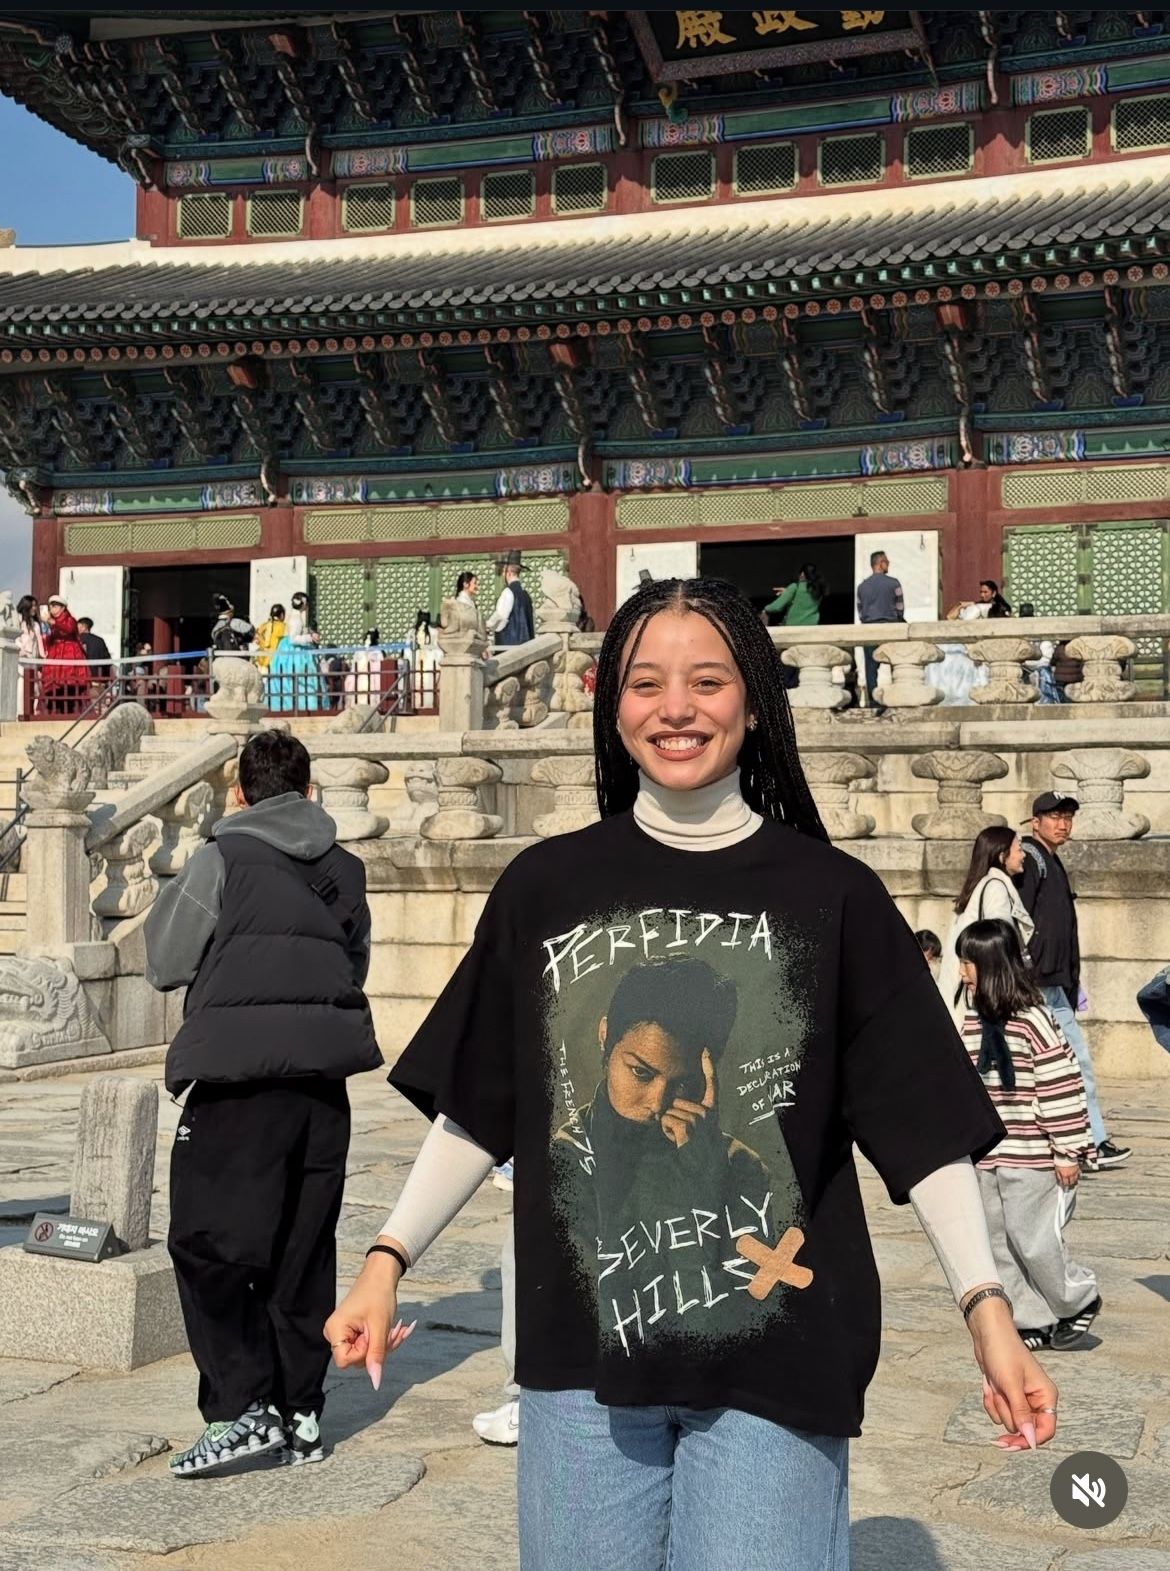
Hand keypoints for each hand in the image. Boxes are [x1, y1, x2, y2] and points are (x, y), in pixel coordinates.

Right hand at [323, 1241, 415, 1390]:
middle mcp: (335, 1333)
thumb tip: (375, 1382)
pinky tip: (397, 1328)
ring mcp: (344, 1333)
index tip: (374, 1336)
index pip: (345, 1361)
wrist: (381, 1275)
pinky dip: (384, 1339)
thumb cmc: (378, 1294)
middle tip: (395, 1331)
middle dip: (380, 1348)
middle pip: (357, 1359)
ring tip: (399, 1327)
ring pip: (367, 1353)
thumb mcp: (380, 1327)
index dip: (363, 1354)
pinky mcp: (354, 1332)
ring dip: (386, 1344)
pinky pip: (369, 1345)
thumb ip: (376, 1355)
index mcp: (335, 1330)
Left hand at [661, 1048, 715, 1148]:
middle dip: (671, 1115)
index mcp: (711, 1110)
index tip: (705, 1049)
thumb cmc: (697, 1150)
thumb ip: (689, 1113)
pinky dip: (667, 1131)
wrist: (702, 1173)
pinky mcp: (688, 1129)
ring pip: (669, 1111)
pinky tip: (678, 1141)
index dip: (708, 1065)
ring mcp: (699, 1121)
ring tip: (681, 1138)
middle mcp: (707, 1113)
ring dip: (668, 1125)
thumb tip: (671, 1103)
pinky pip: (667, 1120)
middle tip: (682, 1133)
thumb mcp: (696, 1129)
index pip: (711, 1083)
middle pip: (676, 1100)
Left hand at [966, 1293, 1057, 1449]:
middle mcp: (1036, 1400)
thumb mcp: (1011, 1384)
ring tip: (994, 1384)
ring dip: (997, 1405)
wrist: (987, 1333)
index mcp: (1046, 1396)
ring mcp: (1020, 1398)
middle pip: (1025, 1429)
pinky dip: (990, 1401)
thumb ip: (1021, 1413)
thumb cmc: (1003, 1352)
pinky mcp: (1006, 1395)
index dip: (1030, 1440)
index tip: (1012, 1444)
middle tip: (997, 1426)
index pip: (1046, 1430)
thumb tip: (1031, 1441)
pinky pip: (998, 1411)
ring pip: (1009, 1420)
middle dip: (1008, 1417)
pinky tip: (988, 1385)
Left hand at [1055, 1162, 1079, 1189]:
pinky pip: (1079, 1174)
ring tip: (1072, 1181)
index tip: (1064, 1185)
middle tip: (1068, 1183)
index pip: (1065, 1183)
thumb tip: (1060, 1181)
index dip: (1064, 1184)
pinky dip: (1077, 1176)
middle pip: (1071, 1182)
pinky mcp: (1078, 1169)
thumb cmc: (1060, 1161)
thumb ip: (1058, 1176)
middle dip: (1069, 1184)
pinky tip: (1075, 1176)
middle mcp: (1070, 1175)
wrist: (1065, 1154)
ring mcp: (1075, 1172)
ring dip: (1074, 1181)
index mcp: (1064, 1175)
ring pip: (1076, 1179)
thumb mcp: (1056, 1169)